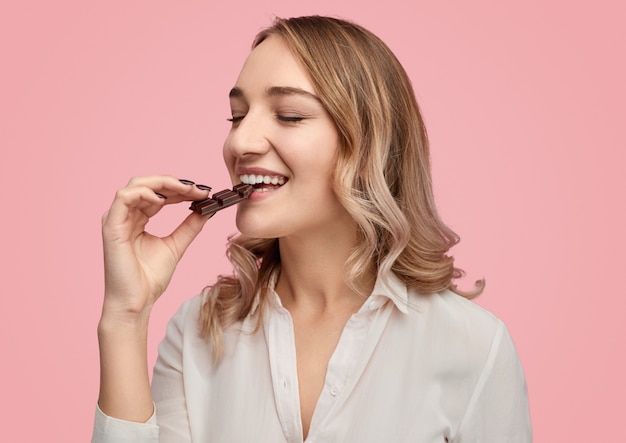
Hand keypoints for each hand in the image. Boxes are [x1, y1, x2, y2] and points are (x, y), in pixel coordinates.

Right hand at [100, 175, 212, 320]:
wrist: (136, 302)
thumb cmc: (149, 279)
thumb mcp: (176, 245)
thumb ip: (190, 226)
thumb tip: (207, 209)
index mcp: (138, 218)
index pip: (159, 193)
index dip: (181, 189)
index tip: (203, 192)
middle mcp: (125, 215)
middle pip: (148, 184)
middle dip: (174, 183)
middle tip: (197, 189)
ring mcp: (116, 219)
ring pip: (136, 185)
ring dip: (163, 184)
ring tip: (185, 192)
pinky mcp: (111, 226)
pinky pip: (124, 198)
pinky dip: (144, 193)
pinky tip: (162, 200)